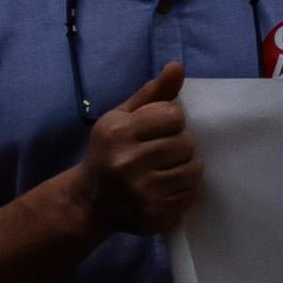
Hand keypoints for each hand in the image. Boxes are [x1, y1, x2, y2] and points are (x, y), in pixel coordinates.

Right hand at [76, 63, 198, 234]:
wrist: (89, 202)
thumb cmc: (109, 151)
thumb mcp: (122, 118)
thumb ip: (152, 93)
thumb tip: (177, 67)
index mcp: (118, 133)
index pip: (174, 115)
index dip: (169, 121)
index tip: (154, 131)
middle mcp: (127, 162)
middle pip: (186, 143)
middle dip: (177, 146)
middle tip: (158, 154)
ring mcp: (142, 192)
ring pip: (194, 170)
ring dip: (184, 168)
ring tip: (162, 171)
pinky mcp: (155, 215)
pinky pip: (190, 195)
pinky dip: (182, 191)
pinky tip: (161, 190)